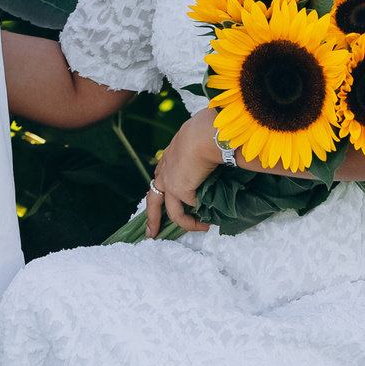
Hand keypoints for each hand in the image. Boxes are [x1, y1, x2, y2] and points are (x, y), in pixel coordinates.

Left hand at [146, 107, 223, 236]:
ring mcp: (169, 183)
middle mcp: (164, 172)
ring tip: (197, 229)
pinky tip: (209, 218)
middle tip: (150, 233)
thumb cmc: (205, 131)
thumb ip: (199, 151)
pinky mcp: (180, 192)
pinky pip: (190, 208)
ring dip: (183, 224)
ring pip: (171, 211)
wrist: (202, 135)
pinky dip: (199, 215)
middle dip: (152, 218)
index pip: (161, 177)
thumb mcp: (197, 140)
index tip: (165, 197)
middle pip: (153, 199)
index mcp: (168, 158)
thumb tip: (214, 155)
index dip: (163, 189)